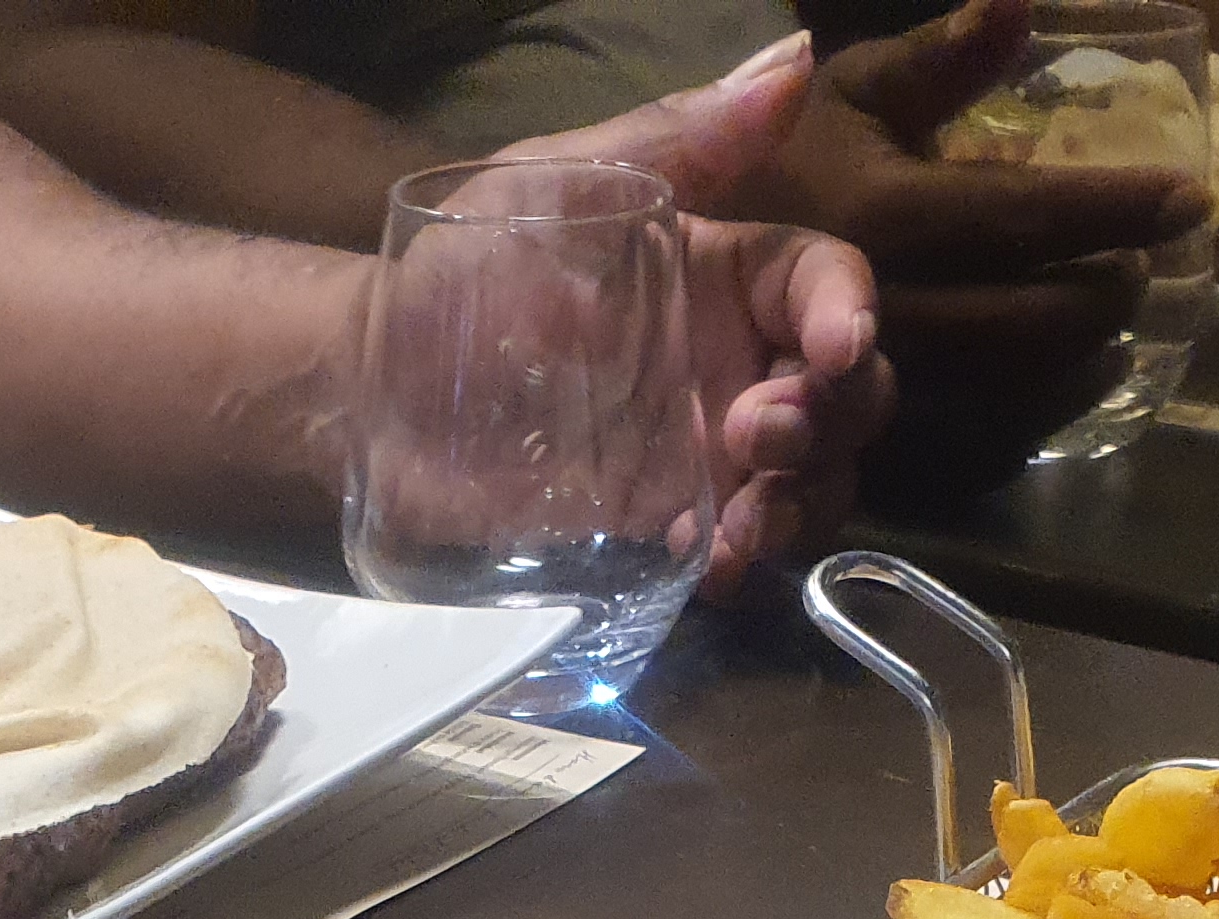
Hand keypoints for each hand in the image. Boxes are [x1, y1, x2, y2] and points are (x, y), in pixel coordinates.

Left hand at [498, 36, 898, 587]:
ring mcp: (701, 458)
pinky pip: (736, 552)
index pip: (825, 285)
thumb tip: (796, 56)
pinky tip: (702, 562)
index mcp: (722, 275)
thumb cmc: (461, 274)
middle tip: (754, 436)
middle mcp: (730, 366)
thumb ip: (677, 139)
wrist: (370, 395)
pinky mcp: (660, 532)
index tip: (833, 345)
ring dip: (800, 504)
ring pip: (813, 482)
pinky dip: (740, 560)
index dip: (848, 312)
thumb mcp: (562, 188)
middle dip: (830, 419)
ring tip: (735, 527)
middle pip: (847, 394)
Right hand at [752, 4, 1203, 455]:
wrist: (672, 278)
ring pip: (1010, 399)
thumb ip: (937, 60)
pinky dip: (1035, 425)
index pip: (1022, 216)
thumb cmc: (780, 170)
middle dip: (1105, 292)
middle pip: (1029, 321)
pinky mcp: (861, 459)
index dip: (1115, 209)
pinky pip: (969, 457)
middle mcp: (875, 319)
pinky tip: (1066, 390)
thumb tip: (1017, 3)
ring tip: (1118, 330)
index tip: (1189, 199)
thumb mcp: (850, 95)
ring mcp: (866, 401)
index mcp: (877, 219)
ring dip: (1084, 365)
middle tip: (1141, 266)